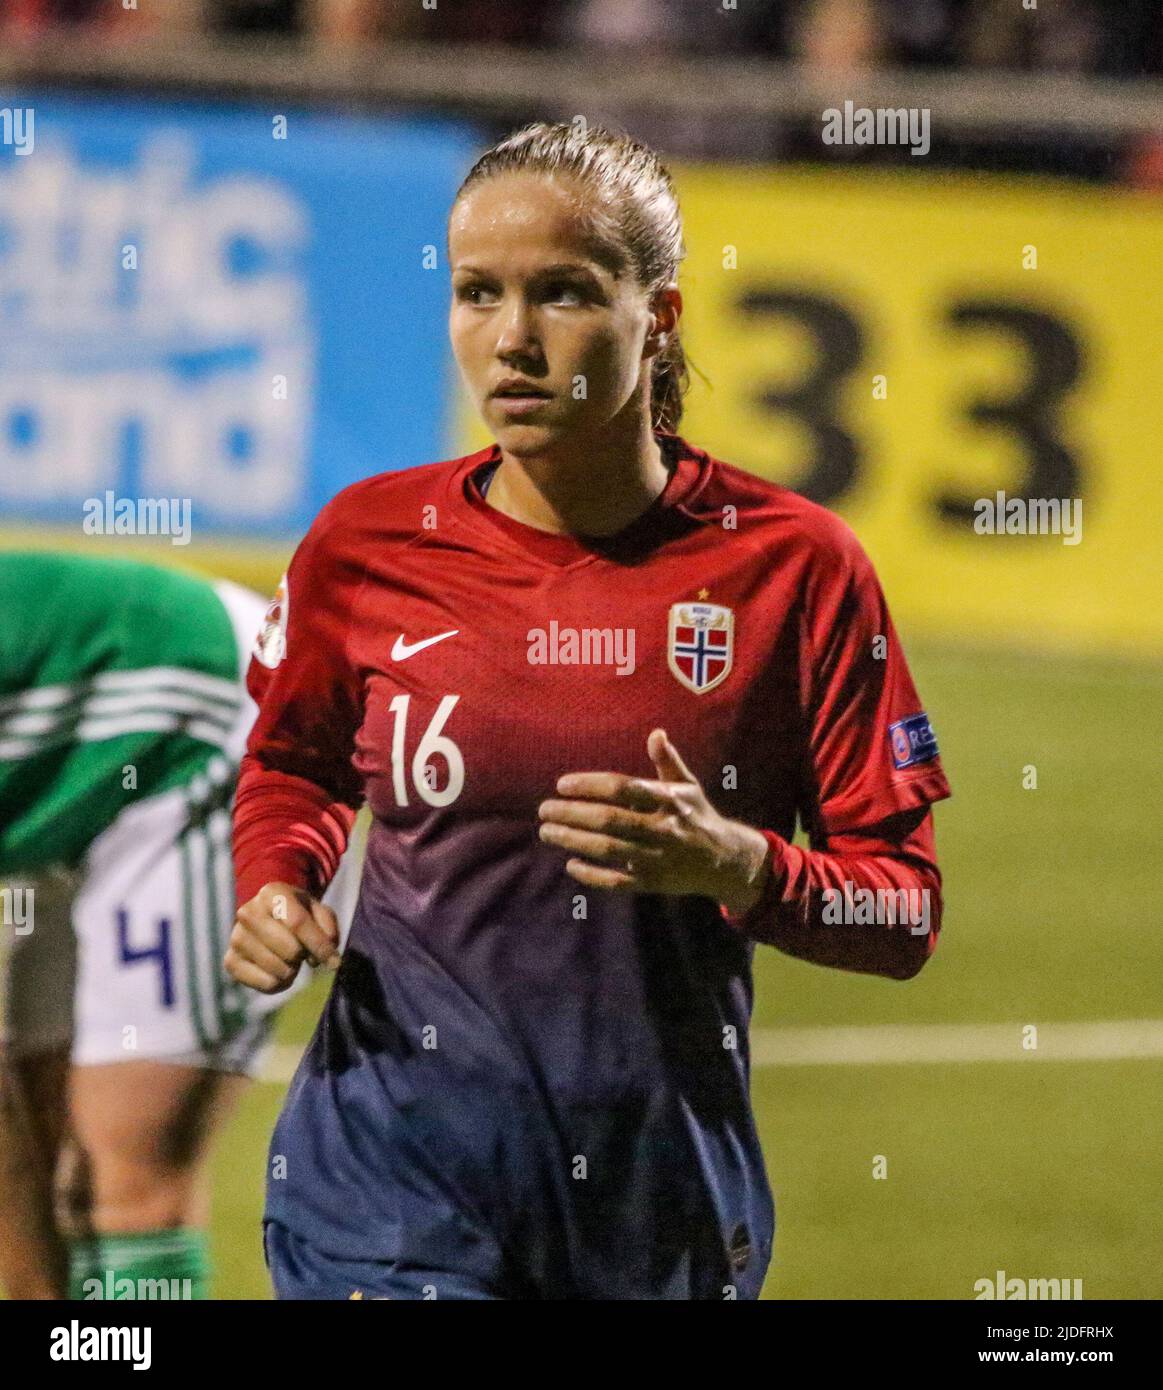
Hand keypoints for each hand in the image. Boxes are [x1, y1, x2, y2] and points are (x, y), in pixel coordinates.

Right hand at [224, 881, 340, 994]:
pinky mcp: (230, 961)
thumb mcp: (318, 912)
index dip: (319, 946)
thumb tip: (326, 958)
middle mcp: (248, 912)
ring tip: (290, 959)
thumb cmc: (299, 914)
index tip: (334, 962)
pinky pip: (265, 984)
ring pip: (278, 969)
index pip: (298, 923)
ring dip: (292, 970)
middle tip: (303, 950)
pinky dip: (279, 983)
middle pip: (290, 949)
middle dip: (304, 955)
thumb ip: (328, 929)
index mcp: (272, 893)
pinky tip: (279, 971)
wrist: (268, 918)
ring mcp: (236, 937)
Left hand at [537, 728, 771, 915]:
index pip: (623, 788)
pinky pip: (617, 882)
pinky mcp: (653, 883)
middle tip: (544, 810)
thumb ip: (667, 761)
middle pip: (610, 819)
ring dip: (574, 841)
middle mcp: (663, 828)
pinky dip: (592, 875)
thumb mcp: (688, 786)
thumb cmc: (698, 816)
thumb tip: (656, 733)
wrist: (726, 861)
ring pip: (609, 849)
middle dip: (572, 814)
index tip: (562, 784)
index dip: (590, 785)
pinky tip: (571, 865)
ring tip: (547, 832)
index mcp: (669, 800)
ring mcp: (658, 858)